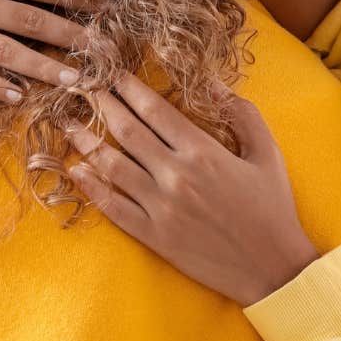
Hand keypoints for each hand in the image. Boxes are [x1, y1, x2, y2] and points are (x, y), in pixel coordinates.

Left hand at [63, 75, 319, 306]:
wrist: (272, 268)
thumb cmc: (273, 207)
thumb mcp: (267, 152)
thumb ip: (241, 113)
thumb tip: (212, 83)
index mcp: (202, 151)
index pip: (154, 110)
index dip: (128, 87)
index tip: (111, 73)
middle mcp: (175, 175)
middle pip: (126, 131)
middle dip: (101, 104)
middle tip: (81, 86)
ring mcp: (160, 207)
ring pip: (111, 166)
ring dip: (85, 141)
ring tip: (67, 123)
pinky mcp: (153, 235)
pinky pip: (112, 207)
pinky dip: (91, 187)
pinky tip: (76, 170)